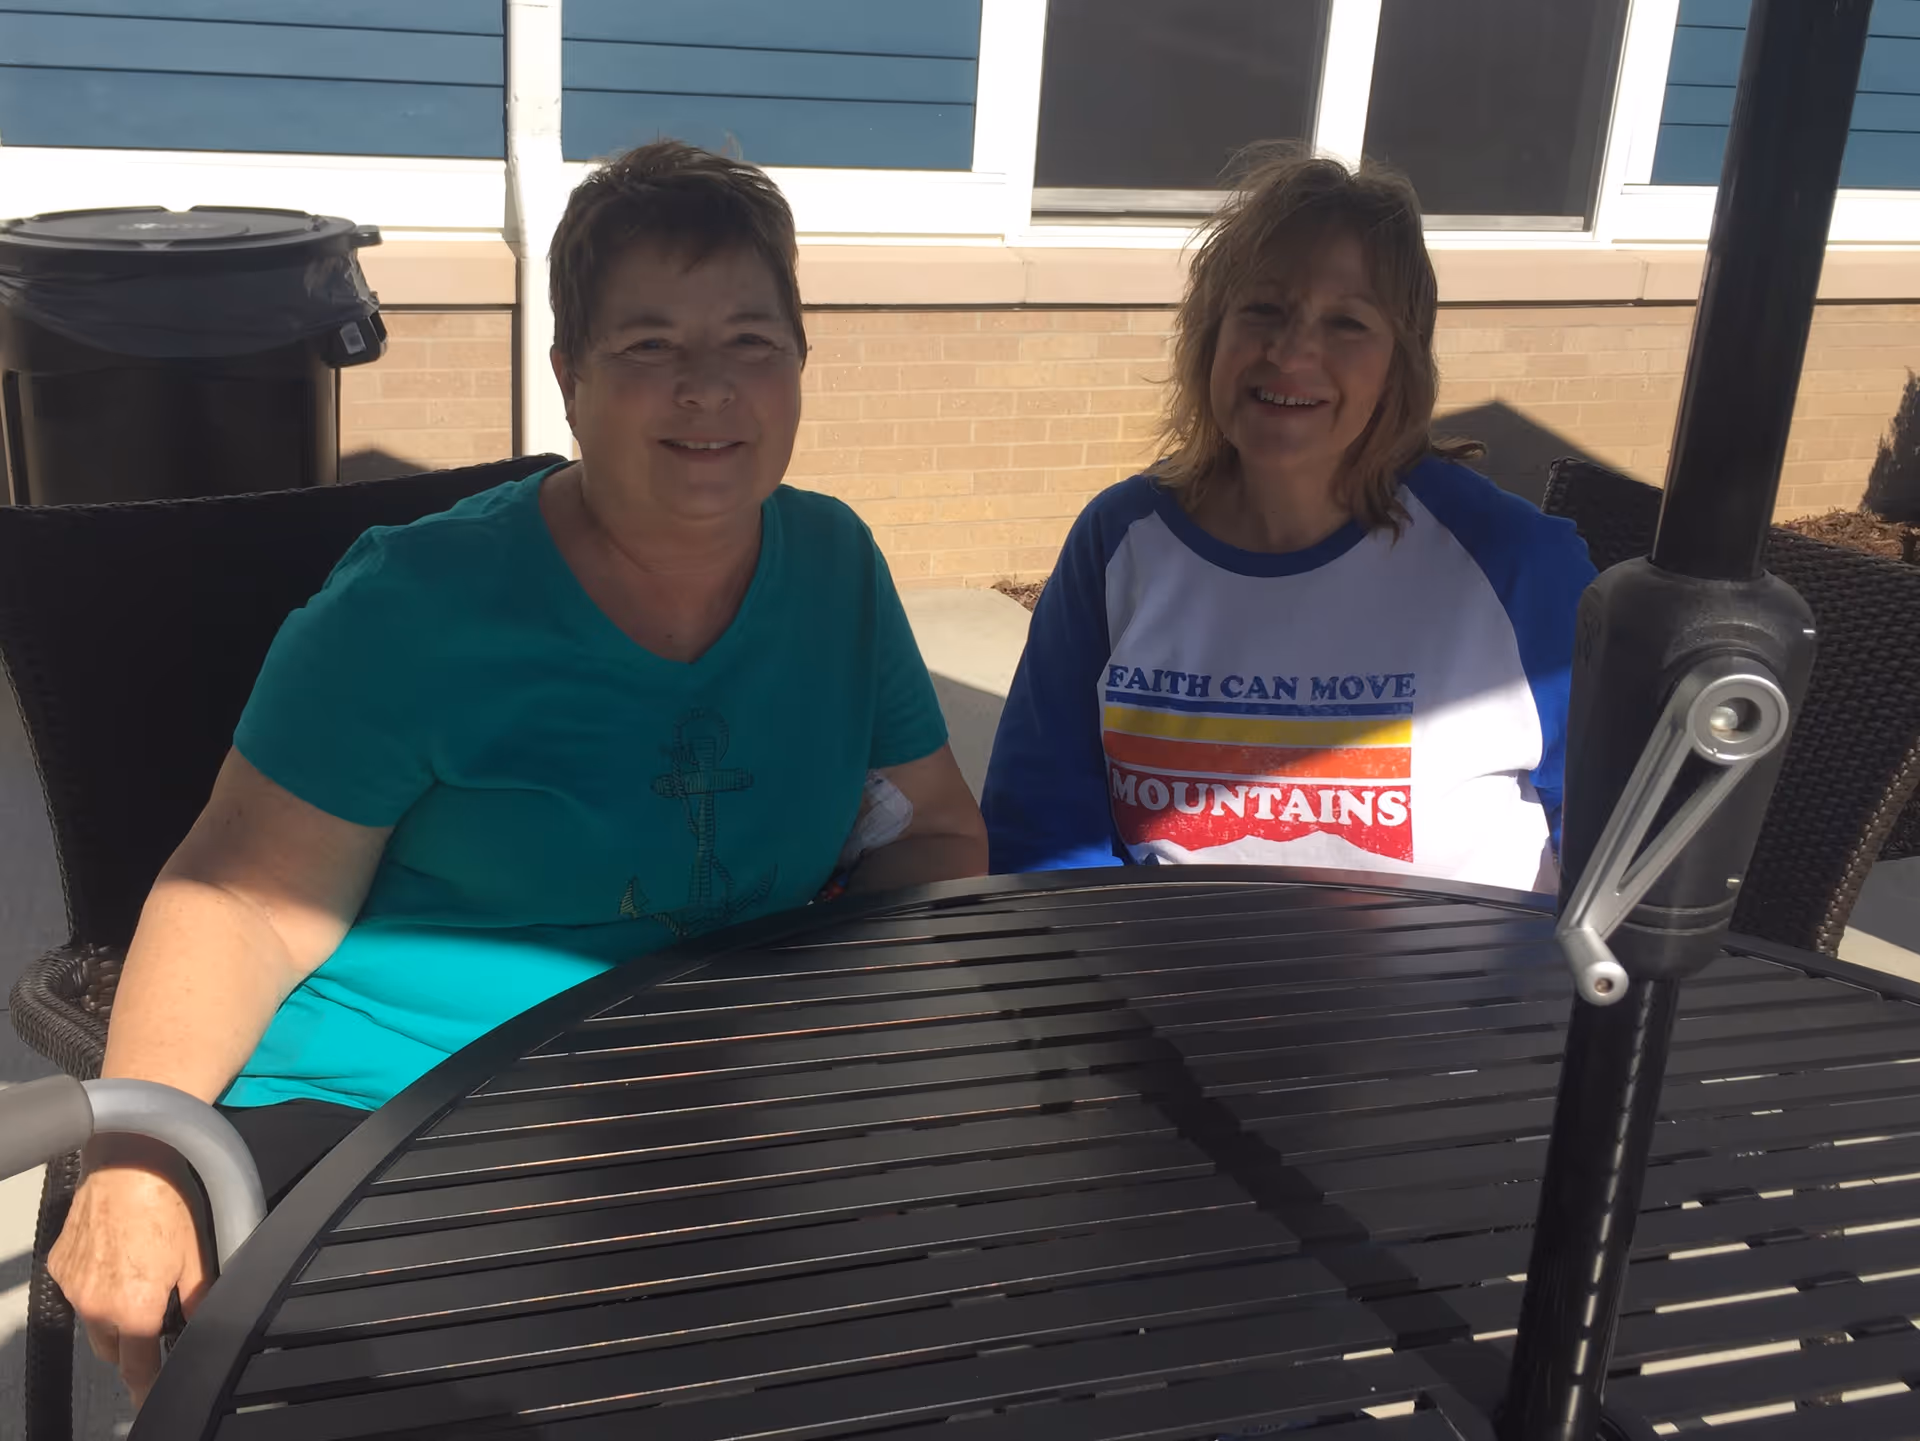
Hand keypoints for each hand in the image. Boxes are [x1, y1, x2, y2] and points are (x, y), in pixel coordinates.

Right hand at [47, 1161, 208, 1408]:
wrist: (129, 1163)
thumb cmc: (168, 1203)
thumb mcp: (198, 1254)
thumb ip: (199, 1298)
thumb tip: (202, 1324)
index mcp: (134, 1310)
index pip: (138, 1368)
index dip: (146, 1387)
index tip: (149, 1399)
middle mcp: (97, 1306)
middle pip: (112, 1350)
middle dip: (133, 1345)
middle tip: (154, 1322)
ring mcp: (74, 1286)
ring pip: (93, 1321)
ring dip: (113, 1315)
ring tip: (138, 1279)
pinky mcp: (60, 1265)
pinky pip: (78, 1291)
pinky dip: (95, 1286)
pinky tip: (117, 1258)